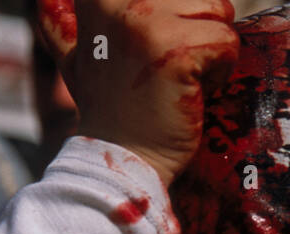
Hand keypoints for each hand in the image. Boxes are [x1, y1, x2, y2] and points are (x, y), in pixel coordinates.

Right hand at [34, 0, 237, 186]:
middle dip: (197, 31)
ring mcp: (148, 23)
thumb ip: (62, 23)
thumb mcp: (75, 59)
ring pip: (218, 10)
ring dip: (210, 50)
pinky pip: (227, 42)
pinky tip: (191, 92)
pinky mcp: (177, 50)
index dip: (172, 14)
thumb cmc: (107, 111)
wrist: (119, 161)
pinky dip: (220, 72)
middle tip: (167, 71)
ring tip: (178, 80)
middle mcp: (119, 0)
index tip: (152, 52)